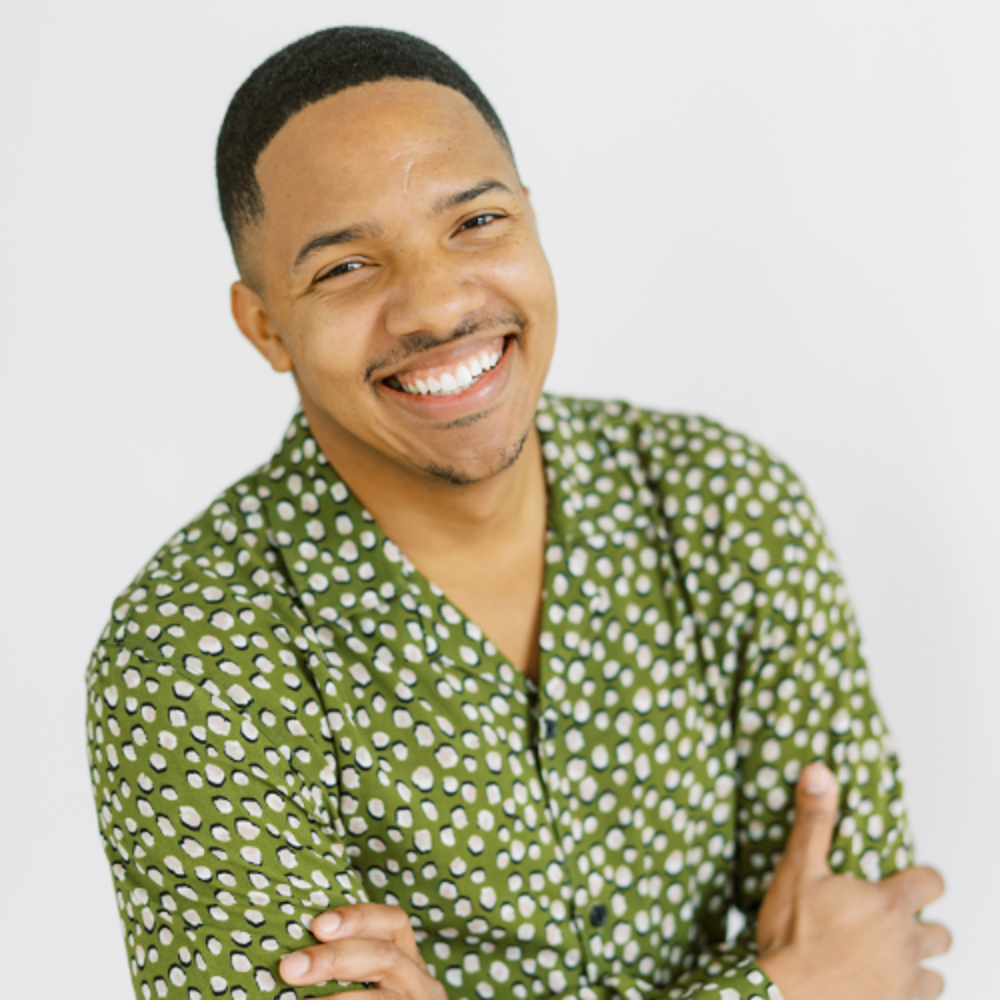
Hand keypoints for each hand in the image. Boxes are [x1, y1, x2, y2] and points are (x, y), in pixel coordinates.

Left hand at [279, 902, 446, 999]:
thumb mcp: (368, 980)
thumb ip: (346, 965)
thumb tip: (293, 957)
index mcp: (409, 959)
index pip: (394, 922)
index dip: (358, 917)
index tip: (318, 925)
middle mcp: (421, 982)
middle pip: (386, 957)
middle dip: (335, 958)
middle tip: (291, 967)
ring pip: (381, 998)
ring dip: (336, 999)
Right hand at [757, 762, 950, 999]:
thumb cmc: (792, 936)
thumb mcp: (798, 869)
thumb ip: (815, 821)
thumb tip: (819, 771)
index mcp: (888, 906)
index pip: (932, 883)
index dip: (926, 878)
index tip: (914, 878)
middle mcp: (907, 946)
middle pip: (941, 934)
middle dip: (925, 926)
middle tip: (896, 923)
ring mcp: (904, 986)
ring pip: (935, 975)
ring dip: (919, 966)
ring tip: (891, 960)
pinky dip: (904, 996)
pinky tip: (880, 990)